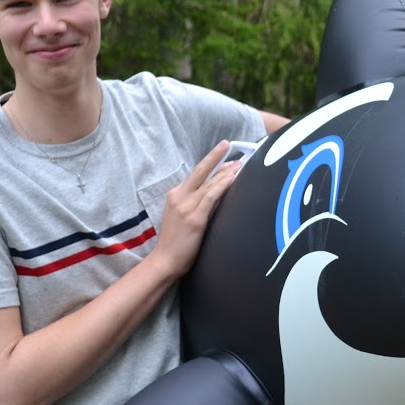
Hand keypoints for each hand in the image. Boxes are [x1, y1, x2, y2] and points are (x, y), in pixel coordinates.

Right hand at [151, 141, 239, 279]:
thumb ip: (193, 204)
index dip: (210, 163)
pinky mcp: (195, 218)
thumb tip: (212, 195)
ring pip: (208, 183)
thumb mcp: (181, 217)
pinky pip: (211, 197)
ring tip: (239, 163)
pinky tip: (232, 178)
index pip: (196, 175)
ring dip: (225, 172)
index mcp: (175, 195)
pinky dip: (222, 185)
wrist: (165, 260)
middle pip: (200, 171)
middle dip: (215, 156)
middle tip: (228, 144)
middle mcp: (179, 197)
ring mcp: (186, 207)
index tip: (224, 154)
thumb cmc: (175, 242)